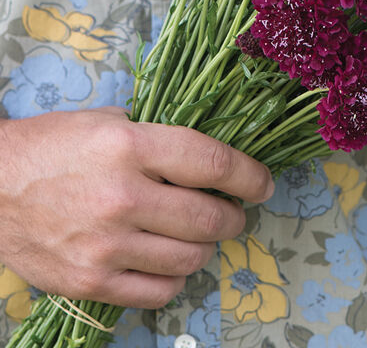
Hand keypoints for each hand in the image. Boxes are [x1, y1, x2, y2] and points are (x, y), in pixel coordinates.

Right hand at [0, 107, 273, 308]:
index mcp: (130, 147)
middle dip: (234, 215)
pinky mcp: (88, 281)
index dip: (249, 175)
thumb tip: (214, 156)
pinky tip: (170, 260)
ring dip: (207, 245)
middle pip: (208, 217)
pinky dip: (176, 277)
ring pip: (190, 257)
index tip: (263, 183)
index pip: (212, 163)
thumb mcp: (111, 122)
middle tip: (234, 210)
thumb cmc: (56, 145)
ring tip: (200, 232)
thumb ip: (162, 137)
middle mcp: (122, 197)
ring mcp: (105, 245)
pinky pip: (158, 292)